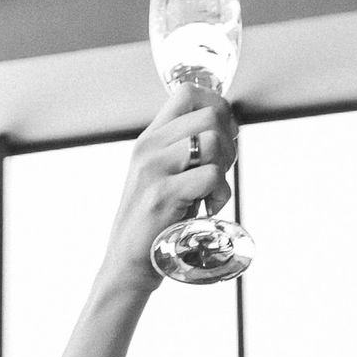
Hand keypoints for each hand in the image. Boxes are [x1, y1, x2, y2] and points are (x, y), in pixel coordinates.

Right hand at [99, 86, 238, 294]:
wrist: (127, 264)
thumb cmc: (154, 224)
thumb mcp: (162, 177)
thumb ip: (184, 151)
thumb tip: (226, 128)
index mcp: (149, 139)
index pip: (187, 92)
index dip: (217, 106)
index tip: (223, 136)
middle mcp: (148, 148)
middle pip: (209, 113)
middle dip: (229, 140)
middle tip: (222, 169)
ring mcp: (153, 170)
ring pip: (213, 140)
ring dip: (226, 167)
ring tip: (213, 192)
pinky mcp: (162, 194)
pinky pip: (212, 175)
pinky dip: (220, 194)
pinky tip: (208, 209)